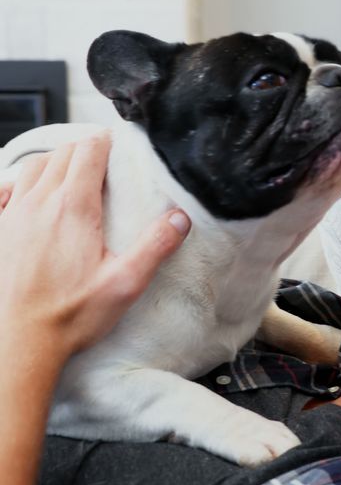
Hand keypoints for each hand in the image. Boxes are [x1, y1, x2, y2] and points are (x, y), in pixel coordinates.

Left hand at [0, 133, 190, 357]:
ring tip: (70, 168)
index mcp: (73, 209)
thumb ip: (156, 245)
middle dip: (83, 149)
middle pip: (61, 155)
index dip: (104, 142)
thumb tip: (180, 217)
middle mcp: (38, 204)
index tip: (115, 143)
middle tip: (100, 156)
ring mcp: (11, 216)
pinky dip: (18, 181)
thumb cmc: (70, 316)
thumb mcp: (126, 283)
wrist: (17, 342)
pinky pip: (3, 191)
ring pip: (32, 168)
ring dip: (54, 161)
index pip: (88, 153)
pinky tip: (24, 190)